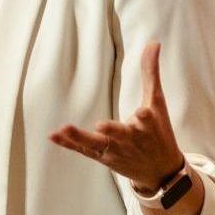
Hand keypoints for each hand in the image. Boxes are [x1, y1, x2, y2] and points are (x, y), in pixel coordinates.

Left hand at [49, 42, 182, 191]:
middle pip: (121, 135)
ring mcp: (115, 150)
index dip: (145, 118)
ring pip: (96, 144)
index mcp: (148, 125)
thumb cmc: (159, 133)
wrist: (160, 171)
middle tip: (102, 126)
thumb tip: (153, 43)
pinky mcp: (103, 158)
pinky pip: (83, 150)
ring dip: (80, 138)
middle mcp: (131, 140)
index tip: (142, 114)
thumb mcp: (157, 103)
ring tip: (65, 129)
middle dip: (113, 131)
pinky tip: (54, 135)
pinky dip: (69, 143)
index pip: (147, 120)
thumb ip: (151, 73)